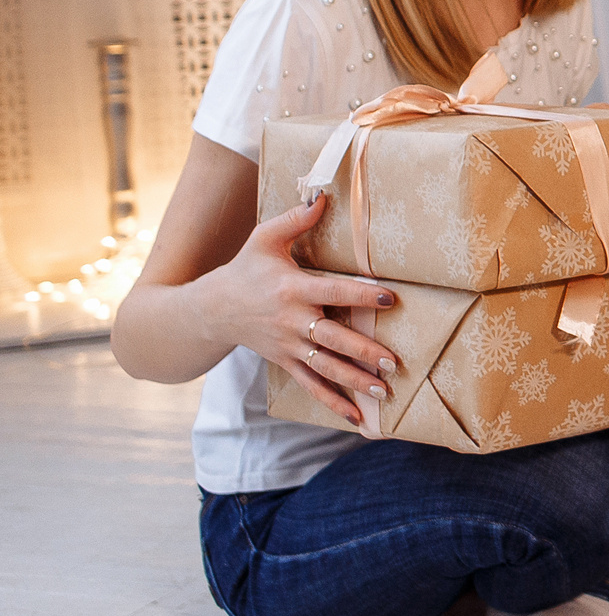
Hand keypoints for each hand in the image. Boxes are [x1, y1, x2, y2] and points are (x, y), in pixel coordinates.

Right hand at [200, 193, 400, 429]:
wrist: (209, 310)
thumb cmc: (245, 270)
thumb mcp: (263, 239)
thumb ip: (294, 219)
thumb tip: (323, 196)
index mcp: (292, 289)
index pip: (333, 293)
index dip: (361, 294)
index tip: (390, 296)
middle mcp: (292, 322)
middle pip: (332, 339)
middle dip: (363, 351)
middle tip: (393, 361)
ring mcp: (288, 346)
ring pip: (325, 368)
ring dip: (354, 381)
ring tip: (384, 390)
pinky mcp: (286, 363)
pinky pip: (311, 386)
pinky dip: (333, 403)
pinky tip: (358, 419)